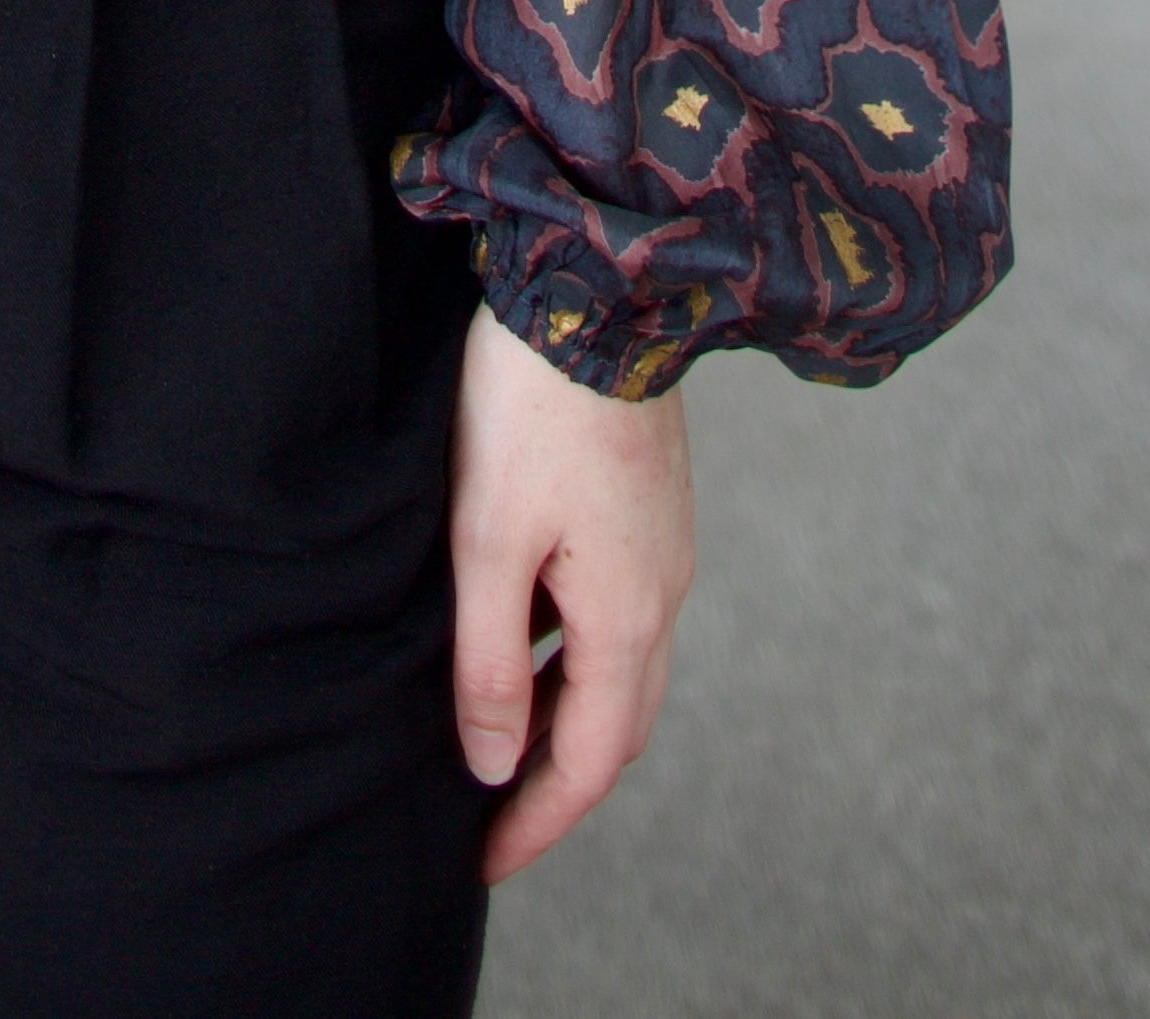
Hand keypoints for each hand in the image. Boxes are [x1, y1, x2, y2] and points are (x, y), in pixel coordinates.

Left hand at [449, 298, 695, 884]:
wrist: (598, 286)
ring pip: (621, 668)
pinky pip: (619, 614)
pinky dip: (576, 654)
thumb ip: (493, 658)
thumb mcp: (487, 538)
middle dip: (558, 781)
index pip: (590, 760)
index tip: (485, 862)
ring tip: (498, 737)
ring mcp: (663, 547)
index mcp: (628, 616)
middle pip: (618, 725)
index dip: (538, 819)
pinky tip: (526, 635)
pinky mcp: (649, 506)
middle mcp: (663, 594)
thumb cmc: (529, 407)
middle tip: (493, 820)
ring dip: (568, 715)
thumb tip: (492, 763)